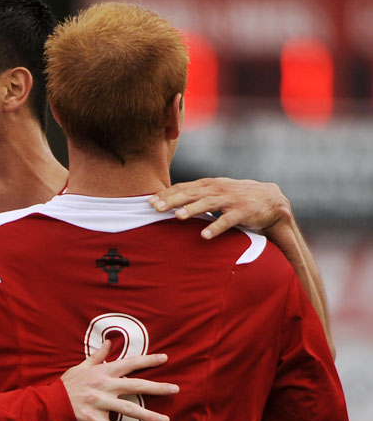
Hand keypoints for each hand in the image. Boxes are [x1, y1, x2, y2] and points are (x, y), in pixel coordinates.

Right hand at [60, 340, 176, 420]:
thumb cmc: (66, 385)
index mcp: (102, 373)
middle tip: (175, 389)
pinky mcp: (94, 420)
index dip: (148, 360)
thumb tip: (109, 343)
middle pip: (136, 386)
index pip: (129, 364)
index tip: (165, 358)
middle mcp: (104, 387)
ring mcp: (100, 404)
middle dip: (157, 387)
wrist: (49, 404)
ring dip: (149, 416)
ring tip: (165, 420)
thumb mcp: (80, 367)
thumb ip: (97, 357)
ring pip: (129, 410)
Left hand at [149, 177, 292, 239]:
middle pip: (191, 193)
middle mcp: (218, 189)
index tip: (149, 201)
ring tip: (177, 217)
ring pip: (208, 203)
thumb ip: (195, 195)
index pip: (183, 187)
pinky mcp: (243, 212)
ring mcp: (231, 200)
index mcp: (208, 185)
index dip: (166, 193)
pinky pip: (228, 220)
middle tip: (155, 208)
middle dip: (172, 200)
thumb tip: (168, 202)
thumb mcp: (214, 193)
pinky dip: (216, 227)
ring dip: (192, 209)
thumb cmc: (235, 197)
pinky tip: (204, 236)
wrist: (271, 200)